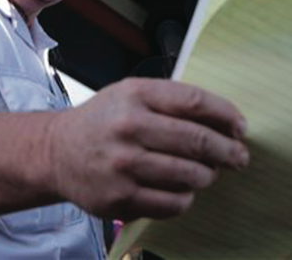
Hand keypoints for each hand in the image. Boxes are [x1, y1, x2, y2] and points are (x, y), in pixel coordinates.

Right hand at [49, 78, 248, 220]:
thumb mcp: (127, 93)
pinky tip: (181, 188)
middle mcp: (128, 127)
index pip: (194, 102)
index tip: (239, 127)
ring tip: (206, 172)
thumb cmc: (99, 120)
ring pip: (190, 175)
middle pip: (198, 141)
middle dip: (228, 151)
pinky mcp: (120, 197)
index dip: (225, 115)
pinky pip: (173, 203)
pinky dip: (186, 197)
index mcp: (133, 95)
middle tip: (237, 156)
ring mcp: (123, 165)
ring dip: (208, 175)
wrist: (57, 150)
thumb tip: (219, 119)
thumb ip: (168, 99)